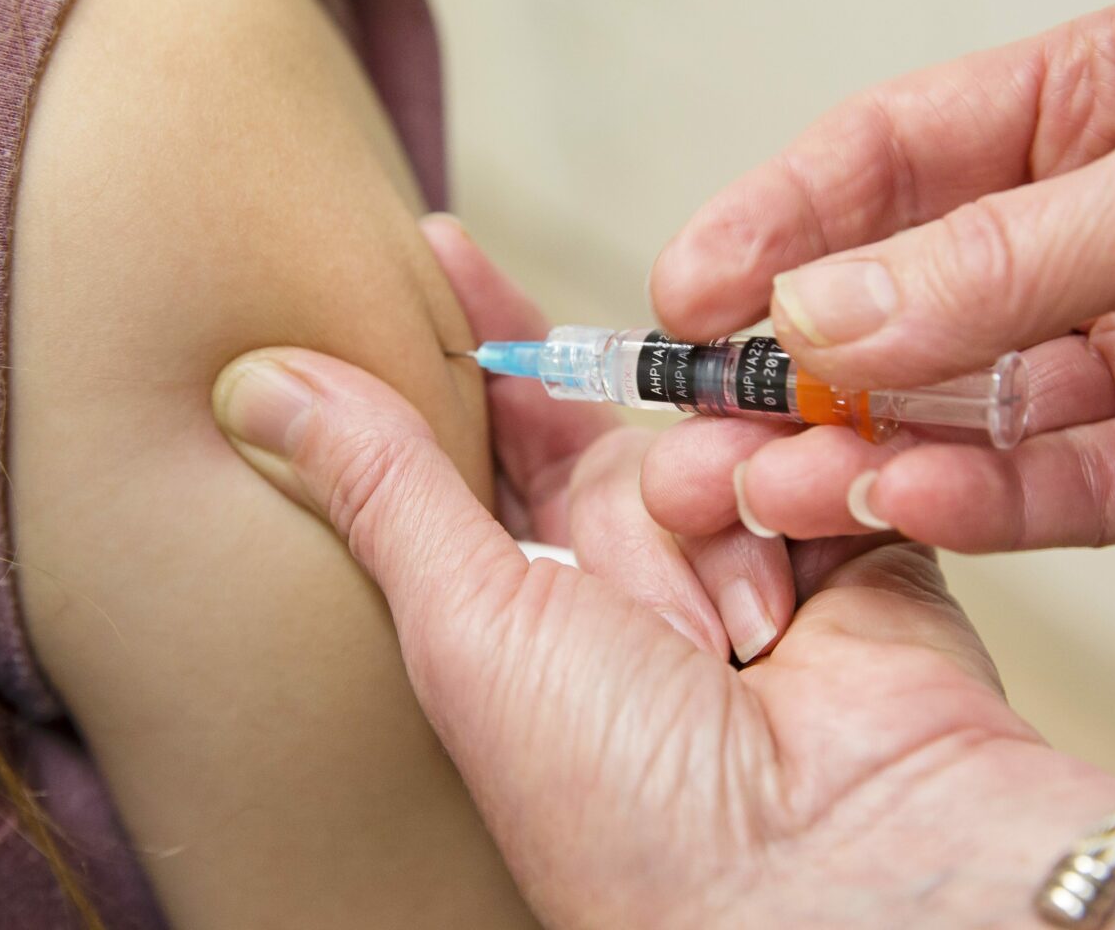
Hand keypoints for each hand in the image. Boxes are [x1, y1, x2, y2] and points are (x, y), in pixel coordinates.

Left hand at [210, 342, 1114, 926]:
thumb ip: (382, 487)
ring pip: (710, 428)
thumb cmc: (627, 800)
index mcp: (537, 596)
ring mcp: (749, 557)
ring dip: (705, 498)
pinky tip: (796, 590)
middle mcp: (640, 573)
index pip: (493, 438)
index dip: (466, 342)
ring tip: (720, 630)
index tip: (433, 249)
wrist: (836, 883)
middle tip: (622, 453)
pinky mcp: (857, 544)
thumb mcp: (470, 627)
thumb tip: (257, 386)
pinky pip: (818, 452)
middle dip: (603, 412)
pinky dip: (803, 499)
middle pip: (607, 420)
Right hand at [647, 0, 1114, 551]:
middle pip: (895, 307)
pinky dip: (983, 504)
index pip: (884, 162)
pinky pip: (1060, 489)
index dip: (770, 222)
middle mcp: (1076, 245)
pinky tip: (908, 501)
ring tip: (777, 485)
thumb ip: (1000, 252)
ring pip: (959, 415)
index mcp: (1081, 118)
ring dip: (860, 456)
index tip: (685, 290)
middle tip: (705, 416)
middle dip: (791, 370)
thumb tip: (820, 317)